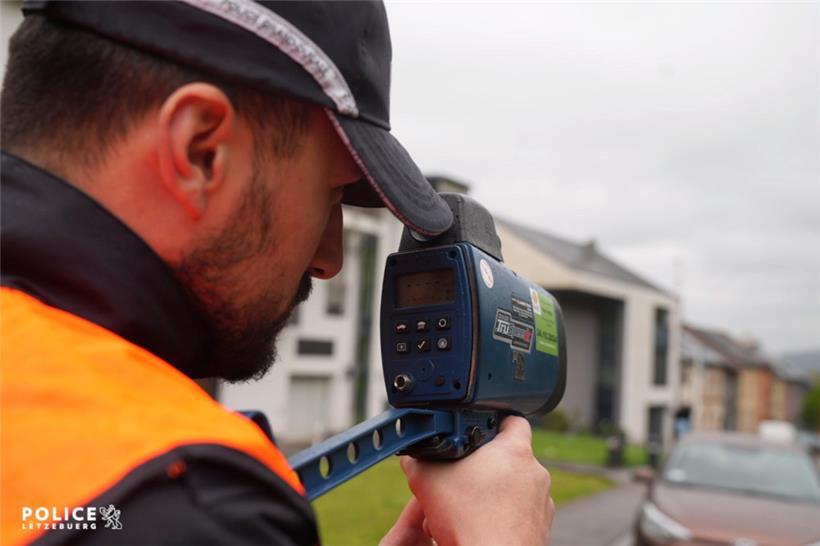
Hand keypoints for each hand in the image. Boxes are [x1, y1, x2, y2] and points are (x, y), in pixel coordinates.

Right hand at [388, 416, 554, 545]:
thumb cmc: (468, 520)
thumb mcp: (427, 481)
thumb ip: (418, 462)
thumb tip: (411, 459)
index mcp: (514, 450)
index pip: (512, 419)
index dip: (494, 420)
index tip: (478, 430)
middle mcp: (535, 472)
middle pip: (510, 456)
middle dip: (486, 464)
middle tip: (463, 476)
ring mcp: (541, 500)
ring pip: (515, 486)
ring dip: (496, 491)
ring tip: (469, 504)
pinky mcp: (540, 526)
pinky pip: (521, 512)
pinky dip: (504, 514)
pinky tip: (482, 522)